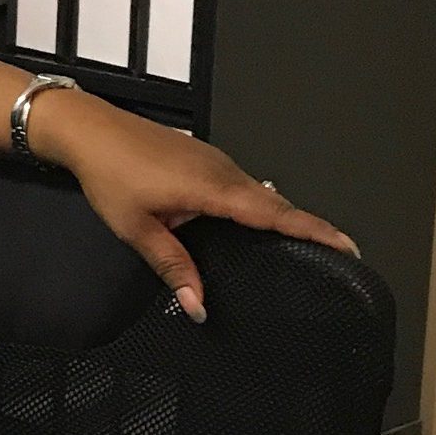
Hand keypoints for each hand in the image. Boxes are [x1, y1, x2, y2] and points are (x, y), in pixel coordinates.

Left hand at [34, 94, 357, 321]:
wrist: (89, 130)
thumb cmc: (110, 173)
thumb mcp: (139, 229)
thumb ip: (173, 268)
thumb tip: (196, 304)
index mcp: (212, 188)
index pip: (275, 214)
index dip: (314, 230)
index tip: (346, 245)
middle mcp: (222, 170)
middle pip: (276, 203)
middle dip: (308, 226)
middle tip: (338, 250)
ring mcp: (215, 160)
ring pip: (259, 192)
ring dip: (282, 214)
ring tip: (307, 240)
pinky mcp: (204, 157)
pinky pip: (243, 183)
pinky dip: (259, 203)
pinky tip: (258, 218)